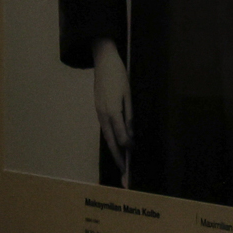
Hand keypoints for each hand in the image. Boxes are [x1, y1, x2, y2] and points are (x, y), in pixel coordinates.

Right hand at [92, 39, 131, 175]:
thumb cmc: (119, 75)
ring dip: (113, 151)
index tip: (134, 153)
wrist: (103, 61)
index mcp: (112, 110)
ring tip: (121, 162)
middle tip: (124, 172)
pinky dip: (111, 139)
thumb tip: (130, 133)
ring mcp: (99, 112)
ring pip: (107, 136)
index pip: (121, 135)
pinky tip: (116, 145)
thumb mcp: (128, 94)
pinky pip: (105, 129)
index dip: (128, 147)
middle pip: (111, 141)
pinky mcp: (98, 110)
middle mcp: (103, 114)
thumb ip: (129, 115)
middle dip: (118, 157)